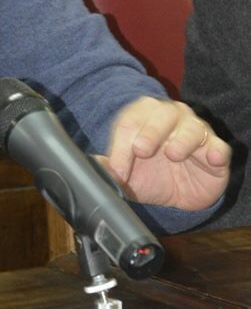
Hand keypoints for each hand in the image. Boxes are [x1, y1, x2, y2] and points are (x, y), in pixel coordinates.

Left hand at [97, 97, 230, 209]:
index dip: (121, 146)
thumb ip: (108, 167)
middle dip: (150, 131)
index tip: (118, 169)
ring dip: (182, 139)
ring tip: (173, 154)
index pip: (129, 122)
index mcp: (143, 117)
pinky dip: (215, 151)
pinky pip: (218, 147)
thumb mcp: (126, 174)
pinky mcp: (216, 151)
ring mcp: (196, 131)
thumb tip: (89, 165)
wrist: (177, 194)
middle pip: (160, 115)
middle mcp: (171, 117)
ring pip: (191, 127)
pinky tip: (210, 158)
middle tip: (141, 150)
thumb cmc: (150, 174)